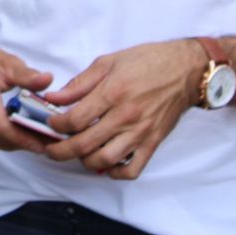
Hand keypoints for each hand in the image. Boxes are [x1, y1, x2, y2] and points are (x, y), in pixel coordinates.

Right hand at [0, 36, 54, 153]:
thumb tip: (47, 79)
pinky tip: (18, 135)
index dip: (23, 138)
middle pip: (1, 137)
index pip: (1, 126)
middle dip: (26, 141)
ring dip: (16, 143)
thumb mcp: (5, 61)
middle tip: (49, 139)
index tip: (43, 143)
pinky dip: (4, 141)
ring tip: (38, 138)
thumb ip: (26, 75)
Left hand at [41, 39, 205, 177]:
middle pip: (85, 144)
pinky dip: (116, 173)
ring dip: (86, 161)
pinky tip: (106, 164)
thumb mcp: (108, 62)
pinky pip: (133, 169)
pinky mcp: (153, 142)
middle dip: (61, 150)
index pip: (75, 119)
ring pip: (106, 160)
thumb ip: (79, 83)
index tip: (50, 123)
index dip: (56, 125)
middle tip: (51, 149)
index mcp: (113, 92)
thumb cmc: (146, 61)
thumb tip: (53, 97)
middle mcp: (126, 116)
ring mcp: (141, 132)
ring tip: (78, 154)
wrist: (184, 70)